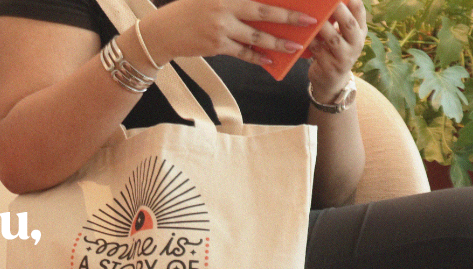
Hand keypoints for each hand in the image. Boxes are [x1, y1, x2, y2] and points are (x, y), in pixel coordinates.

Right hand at [142, 0, 319, 67]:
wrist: (163, 32)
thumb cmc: (189, 10)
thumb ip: (234, 0)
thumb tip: (261, 5)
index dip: (279, 1)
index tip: (302, 0)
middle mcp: (224, 7)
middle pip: (263, 12)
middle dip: (288, 18)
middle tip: (309, 21)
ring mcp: (220, 28)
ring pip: (256, 36)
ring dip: (278, 43)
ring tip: (296, 47)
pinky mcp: (217, 46)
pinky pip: (243, 52)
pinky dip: (257, 56)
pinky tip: (270, 59)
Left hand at [307, 0, 366, 101]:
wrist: (331, 82)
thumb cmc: (335, 51)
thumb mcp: (343, 35)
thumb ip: (339, 19)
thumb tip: (324, 2)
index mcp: (360, 32)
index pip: (360, 12)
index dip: (354, 1)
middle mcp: (356, 44)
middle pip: (349, 25)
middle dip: (339, 11)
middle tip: (331, 1)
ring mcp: (344, 58)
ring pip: (333, 39)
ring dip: (322, 26)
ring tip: (312, 16)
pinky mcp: (330, 68)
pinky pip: (317, 51)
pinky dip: (310, 41)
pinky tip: (301, 34)